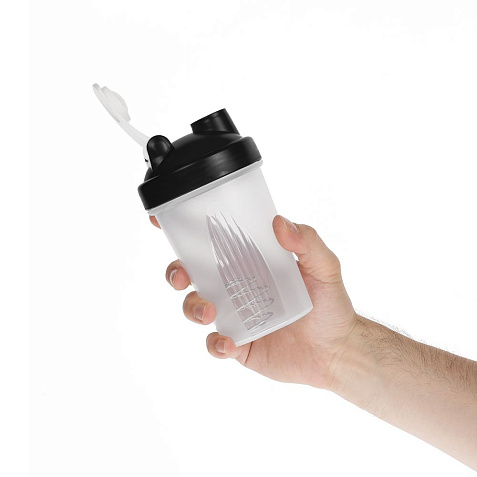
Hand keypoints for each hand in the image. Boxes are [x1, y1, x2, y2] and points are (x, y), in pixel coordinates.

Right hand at [150, 214, 357, 388]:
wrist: (338, 350)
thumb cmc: (330, 304)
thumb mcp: (324, 267)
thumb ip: (307, 243)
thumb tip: (279, 223)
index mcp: (251, 263)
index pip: (215, 244)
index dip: (185, 233)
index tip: (161, 222)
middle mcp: (237, 287)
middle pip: (193, 275)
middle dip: (176, 271)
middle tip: (181, 275)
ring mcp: (235, 317)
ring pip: (196, 308)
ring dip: (192, 307)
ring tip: (208, 311)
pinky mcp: (239, 345)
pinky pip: (216, 344)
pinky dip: (215, 344)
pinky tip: (227, 343)